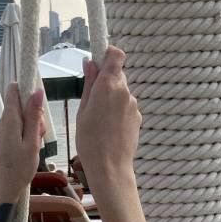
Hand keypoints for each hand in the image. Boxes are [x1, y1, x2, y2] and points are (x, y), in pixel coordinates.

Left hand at [0, 83, 46, 200]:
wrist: (5, 188)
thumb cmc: (19, 169)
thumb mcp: (32, 142)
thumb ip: (34, 116)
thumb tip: (37, 91)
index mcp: (9, 119)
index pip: (14, 88)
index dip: (28, 90)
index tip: (39, 105)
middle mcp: (4, 120)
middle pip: (22, 103)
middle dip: (35, 113)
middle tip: (39, 134)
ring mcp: (4, 128)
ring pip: (24, 116)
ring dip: (34, 126)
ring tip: (35, 145)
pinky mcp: (6, 136)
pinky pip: (21, 127)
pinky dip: (29, 134)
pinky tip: (31, 148)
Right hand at [75, 48, 140, 187]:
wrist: (110, 167)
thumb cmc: (90, 141)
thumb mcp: (82, 110)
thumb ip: (89, 84)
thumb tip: (90, 63)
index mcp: (108, 85)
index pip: (116, 55)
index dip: (108, 54)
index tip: (99, 60)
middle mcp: (124, 91)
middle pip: (118, 75)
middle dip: (106, 81)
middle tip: (93, 99)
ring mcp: (133, 105)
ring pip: (122, 93)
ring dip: (112, 99)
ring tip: (100, 120)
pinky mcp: (137, 117)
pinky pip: (126, 108)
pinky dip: (118, 112)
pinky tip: (109, 128)